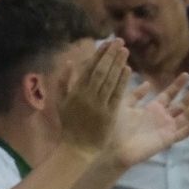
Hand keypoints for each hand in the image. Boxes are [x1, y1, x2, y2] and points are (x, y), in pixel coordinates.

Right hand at [57, 39, 130, 155]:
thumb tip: (69, 62)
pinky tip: (128, 70)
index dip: (99, 54)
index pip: (89, 68)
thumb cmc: (69, 125)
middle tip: (119, 41)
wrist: (78, 148)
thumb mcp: (60, 102)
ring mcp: (99, 104)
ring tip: (124, 50)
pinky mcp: (110, 114)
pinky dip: (122, 81)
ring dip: (118, 64)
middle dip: (110, 55)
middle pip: (101, 71)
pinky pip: (117, 94)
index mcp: (75, 91)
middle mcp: (87, 95)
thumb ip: (63, 82)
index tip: (107, 43)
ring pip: (110, 80)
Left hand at [109, 72, 188, 166]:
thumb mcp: (124, 105)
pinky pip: (183, 133)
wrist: (111, 146)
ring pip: (187, 116)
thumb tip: (148, 82)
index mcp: (152, 108)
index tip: (187, 74)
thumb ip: (136, 95)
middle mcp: (162, 117)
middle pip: (182, 104)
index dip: (178, 85)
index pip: (170, 94)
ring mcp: (166, 128)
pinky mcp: (167, 139)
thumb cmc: (114, 126)